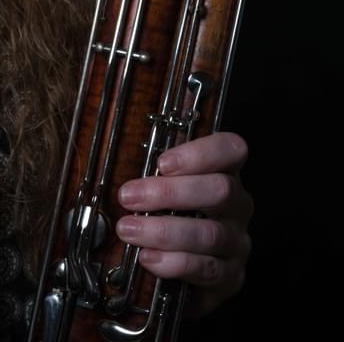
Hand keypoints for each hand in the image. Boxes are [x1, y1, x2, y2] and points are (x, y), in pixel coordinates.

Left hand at [115, 131, 252, 316]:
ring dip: (163, 230)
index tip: (163, 162)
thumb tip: (176, 89)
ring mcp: (236, 243)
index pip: (232, 149)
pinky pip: (206, 270)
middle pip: (219, 190)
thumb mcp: (166, 176)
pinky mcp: (229, 278)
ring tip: (128, 229)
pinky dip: (174, 263)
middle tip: (128, 196)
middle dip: (169, 192)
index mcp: (225, 172)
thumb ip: (167, 141)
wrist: (182, 272)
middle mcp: (237, 206)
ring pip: (210, 233)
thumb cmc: (172, 213)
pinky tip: (148, 258)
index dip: (200, 153)